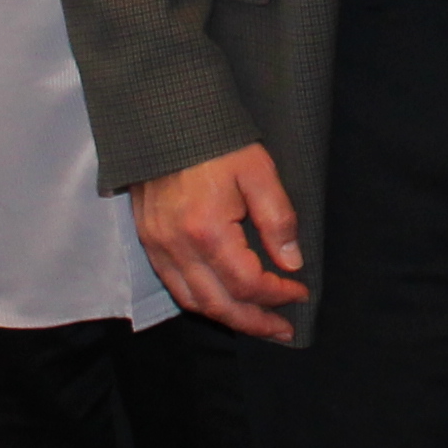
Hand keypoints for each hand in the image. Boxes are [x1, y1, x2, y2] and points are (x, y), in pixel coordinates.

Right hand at [136, 143, 310, 341]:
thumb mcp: (258, 172)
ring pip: (193, 302)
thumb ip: (278, 220)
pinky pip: (174, 285)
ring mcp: (157, 246)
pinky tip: (222, 299)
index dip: (277, 294)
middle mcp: (177, 247)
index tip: (300, 291)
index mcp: (207, 230)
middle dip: (254, 322)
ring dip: (227, 317)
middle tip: (282, 329)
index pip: (247, 283)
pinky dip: (200, 301)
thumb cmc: (216, 141)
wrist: (165, 118)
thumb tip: (292, 263)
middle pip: (218, 305)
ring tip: (257, 321)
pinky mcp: (148, 241)